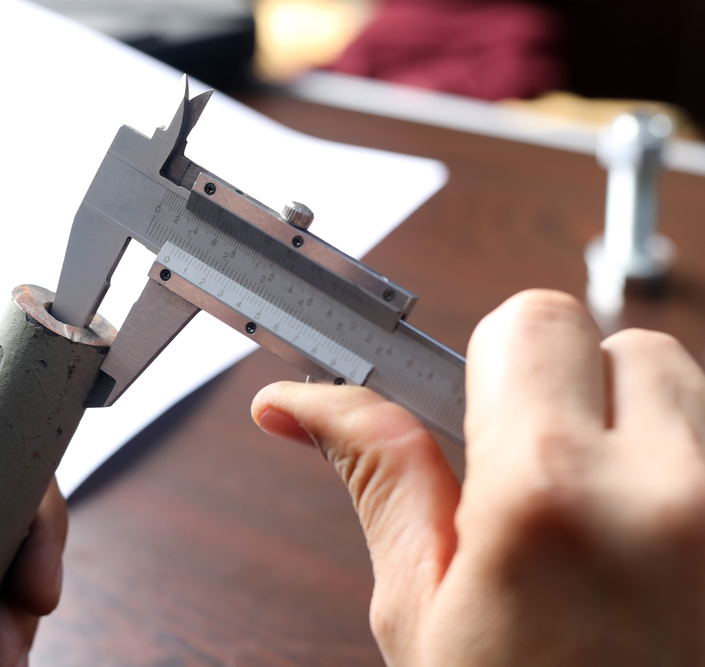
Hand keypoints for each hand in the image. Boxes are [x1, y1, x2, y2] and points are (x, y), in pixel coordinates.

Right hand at [251, 289, 704, 665]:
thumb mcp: (424, 616)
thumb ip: (383, 476)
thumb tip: (303, 403)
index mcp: (553, 496)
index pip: (527, 321)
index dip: (487, 363)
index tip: (472, 397)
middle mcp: (677, 488)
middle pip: (617, 342)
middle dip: (567, 393)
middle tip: (535, 482)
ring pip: (686, 390)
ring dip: (638, 431)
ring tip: (601, 528)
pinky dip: (684, 472)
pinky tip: (655, 548)